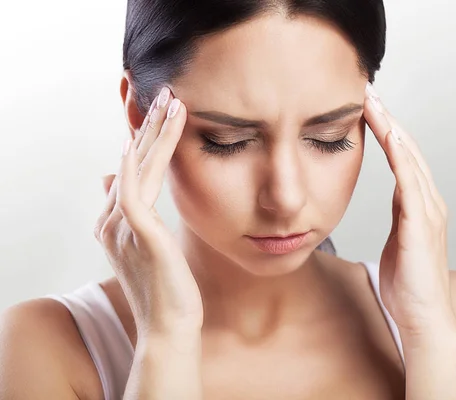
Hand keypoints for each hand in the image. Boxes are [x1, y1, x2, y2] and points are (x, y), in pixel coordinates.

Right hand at [94, 88, 202, 337]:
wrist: (171, 328)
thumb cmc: (169, 290)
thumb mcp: (153, 249)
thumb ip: (138, 218)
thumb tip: (118, 183)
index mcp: (117, 223)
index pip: (131, 170)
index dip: (145, 138)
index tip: (164, 110)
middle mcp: (113, 221)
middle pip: (131, 162)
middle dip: (148, 125)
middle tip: (167, 91)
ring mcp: (121, 226)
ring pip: (136, 167)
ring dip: (153, 132)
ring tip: (172, 101)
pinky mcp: (137, 233)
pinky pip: (134, 188)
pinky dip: (142, 160)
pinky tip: (153, 136)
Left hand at [363, 83, 455, 336]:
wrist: (422, 316)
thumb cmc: (407, 284)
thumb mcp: (398, 242)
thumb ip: (398, 218)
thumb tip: (393, 202)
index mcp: (420, 205)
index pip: (403, 158)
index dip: (387, 131)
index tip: (367, 109)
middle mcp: (428, 202)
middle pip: (408, 150)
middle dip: (389, 120)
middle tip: (368, 93)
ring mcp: (428, 211)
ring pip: (411, 159)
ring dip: (392, 129)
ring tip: (373, 104)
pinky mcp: (421, 224)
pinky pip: (411, 183)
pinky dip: (401, 157)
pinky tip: (390, 137)